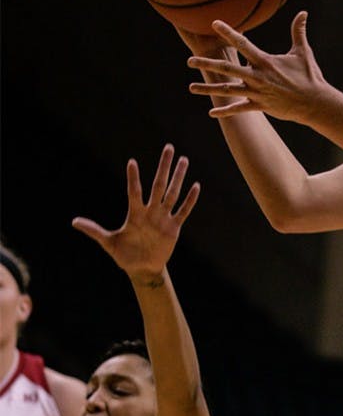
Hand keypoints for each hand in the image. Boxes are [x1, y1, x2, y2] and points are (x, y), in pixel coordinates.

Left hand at [72, 144, 198, 284]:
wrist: (142, 268)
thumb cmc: (124, 255)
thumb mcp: (108, 242)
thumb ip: (94, 230)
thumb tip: (74, 221)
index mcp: (135, 214)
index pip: (134, 192)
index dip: (133, 178)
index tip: (131, 162)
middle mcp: (151, 212)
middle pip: (159, 185)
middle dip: (164, 166)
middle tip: (169, 147)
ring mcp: (163, 218)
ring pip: (173, 193)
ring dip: (179, 177)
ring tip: (184, 160)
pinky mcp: (174, 227)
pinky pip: (183, 211)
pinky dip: (190, 200)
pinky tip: (196, 186)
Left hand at [185, 11, 326, 122]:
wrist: (315, 103)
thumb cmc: (310, 77)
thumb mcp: (303, 52)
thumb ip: (298, 31)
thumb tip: (303, 13)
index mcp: (266, 62)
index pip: (242, 44)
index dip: (228, 32)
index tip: (213, 23)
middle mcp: (258, 77)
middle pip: (227, 69)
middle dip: (207, 64)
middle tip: (189, 61)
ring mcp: (258, 93)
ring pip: (229, 90)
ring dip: (209, 89)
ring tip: (192, 88)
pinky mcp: (261, 106)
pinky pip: (240, 109)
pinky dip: (226, 111)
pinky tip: (212, 113)